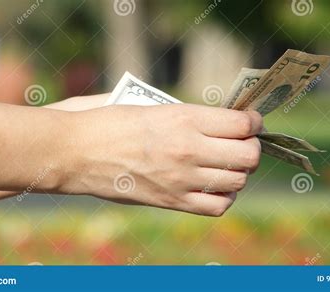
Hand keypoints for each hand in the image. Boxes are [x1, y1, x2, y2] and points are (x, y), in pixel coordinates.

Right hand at [59, 104, 262, 215]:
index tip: (251, 122)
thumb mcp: (150, 106)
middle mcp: (189, 148)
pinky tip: (215, 187)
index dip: (254, 122)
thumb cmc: (108, 122)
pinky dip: (224, 198)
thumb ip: (187, 115)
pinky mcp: (171, 201)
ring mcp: (181, 178)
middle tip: (243, 144)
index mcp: (184, 118)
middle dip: (253, 148)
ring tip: (228, 166)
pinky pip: (217, 206)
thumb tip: (217, 120)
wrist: (76, 152)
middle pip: (248, 155)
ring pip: (238, 181)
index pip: (242, 123)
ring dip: (239, 173)